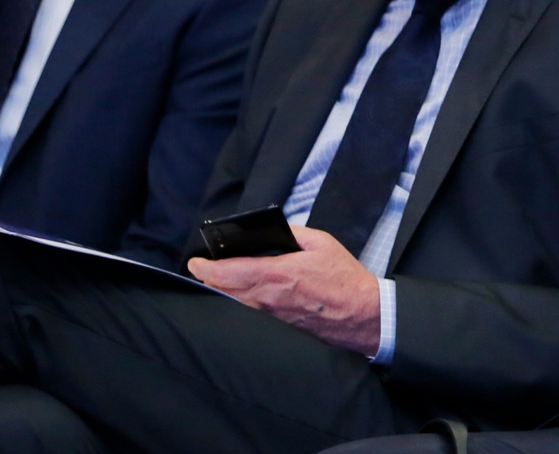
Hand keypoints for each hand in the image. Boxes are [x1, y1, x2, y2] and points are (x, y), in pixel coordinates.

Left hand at [188, 225, 381, 356]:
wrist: (362, 315)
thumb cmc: (344, 279)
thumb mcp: (322, 243)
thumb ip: (294, 233)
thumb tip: (274, 230)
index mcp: (277, 273)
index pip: (227, 272)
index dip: (204, 267)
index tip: (195, 262)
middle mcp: (267, 299)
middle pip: (222, 291)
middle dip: (211, 280)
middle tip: (208, 268)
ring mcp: (270, 317)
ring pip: (232, 306)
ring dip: (223, 293)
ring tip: (224, 281)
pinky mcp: (277, 329)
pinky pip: (248, 317)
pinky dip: (240, 306)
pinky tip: (246, 298)